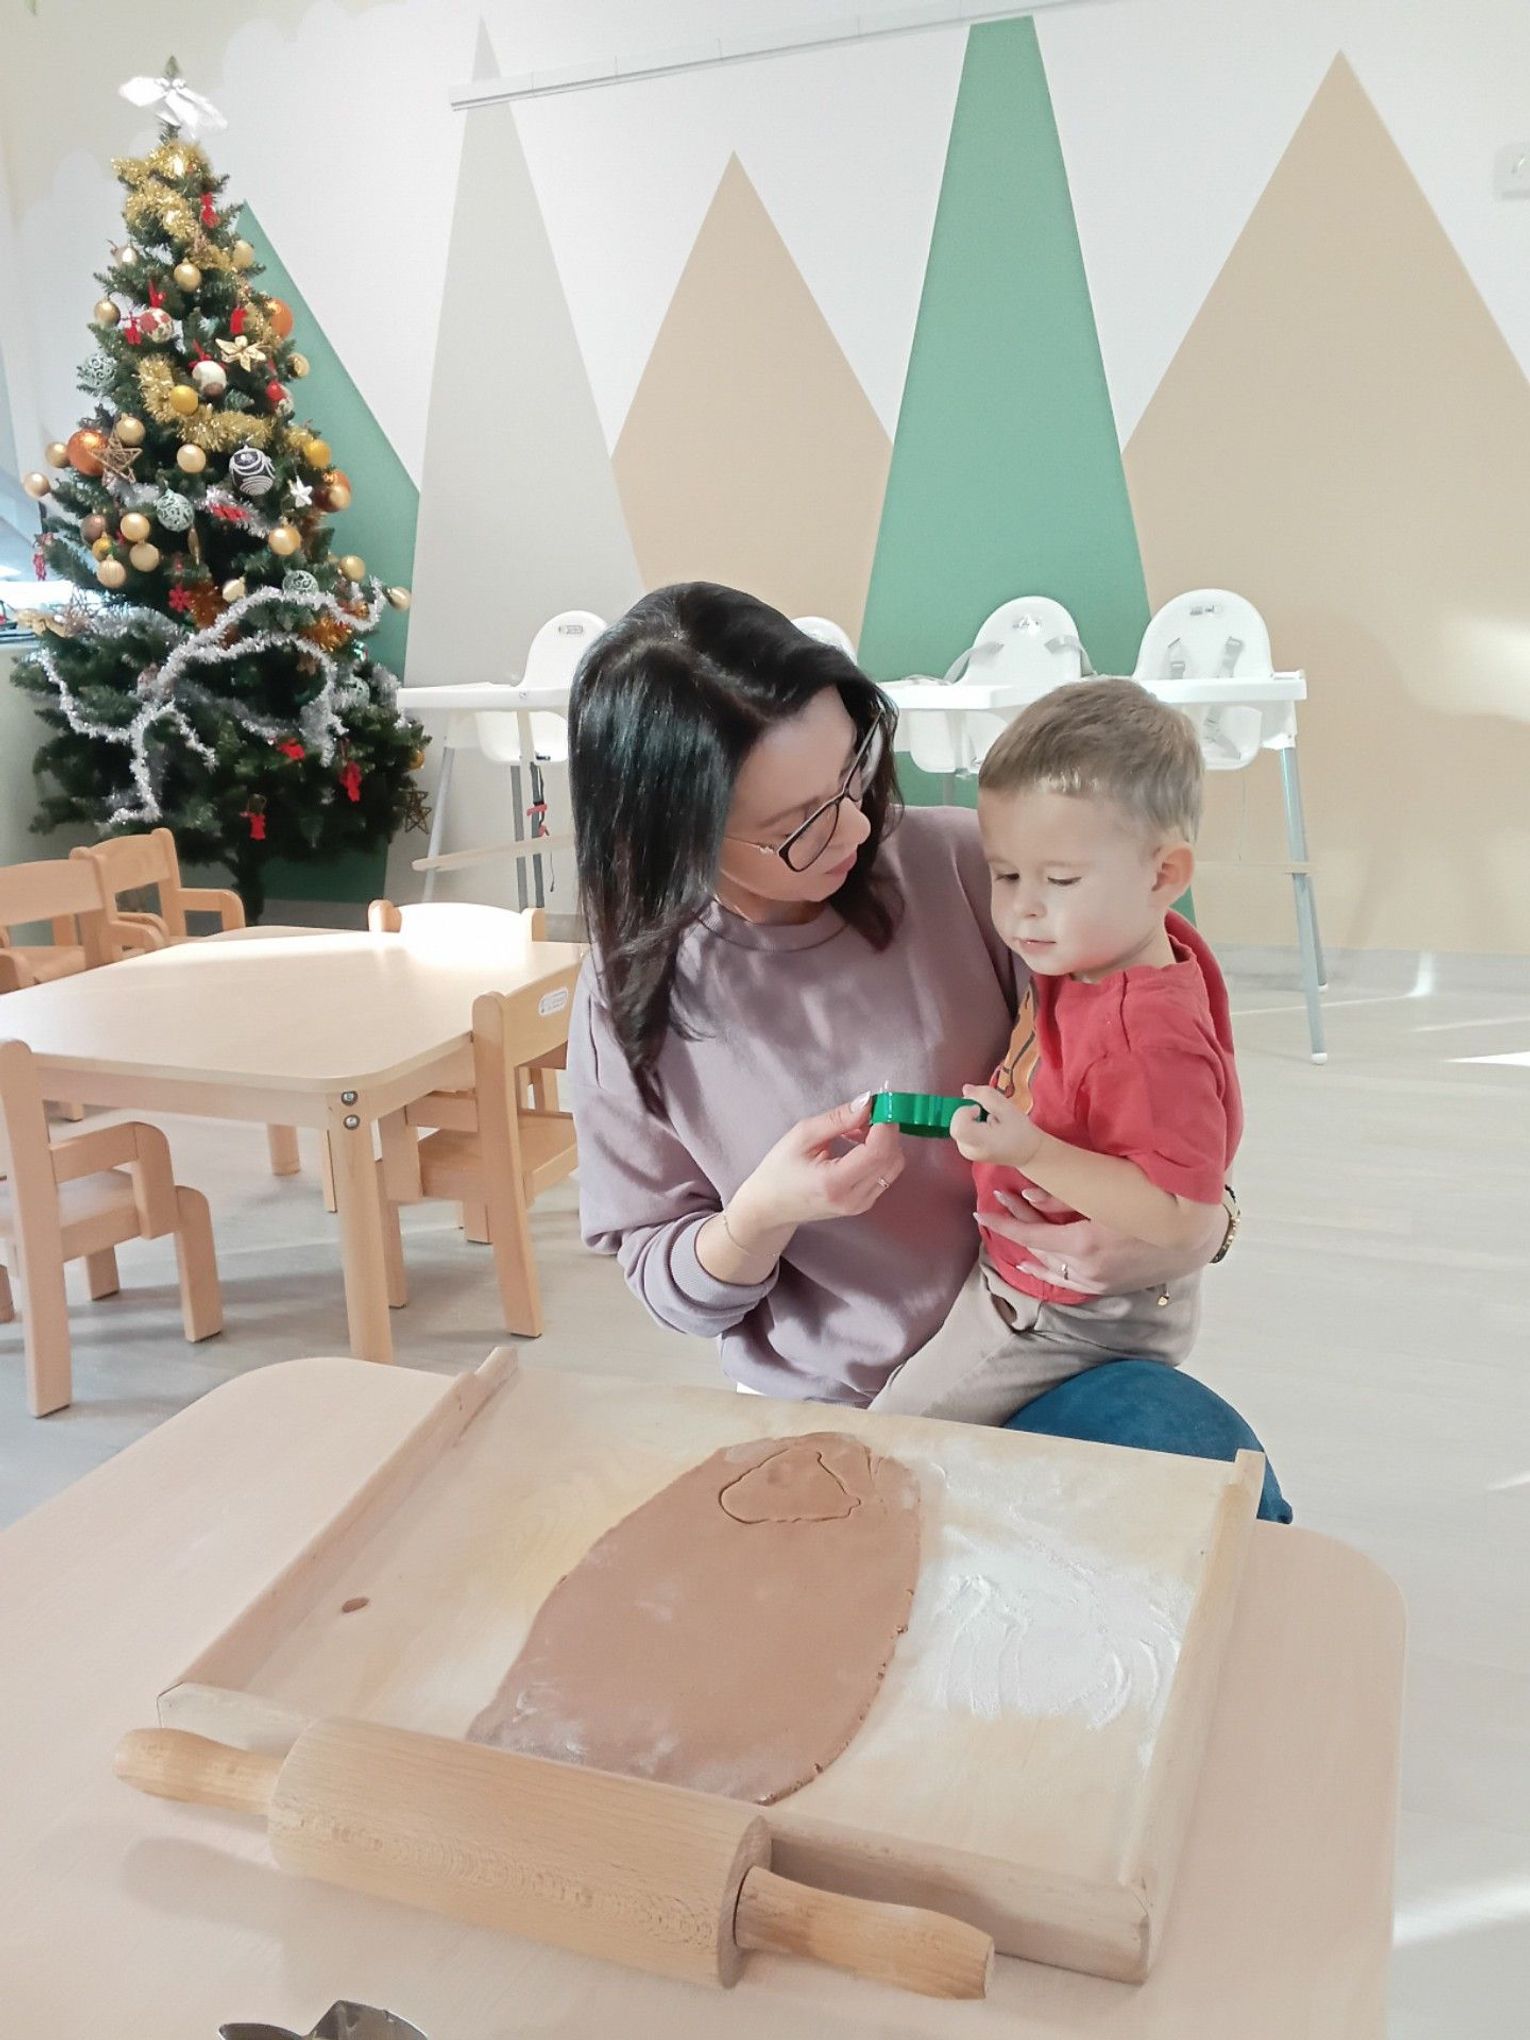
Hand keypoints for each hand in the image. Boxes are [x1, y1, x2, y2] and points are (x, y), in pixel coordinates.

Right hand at [729, 1095, 904, 1240]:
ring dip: (884, 1141)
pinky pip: (885, 1174)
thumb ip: (837, 1119)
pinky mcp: (864, 1204)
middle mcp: (853, 1199)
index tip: (879, 1104)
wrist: (771, 1206)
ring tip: (858, 1128)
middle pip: (892, 1159)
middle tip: (868, 1112)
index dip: (885, 1124)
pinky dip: (880, 1153)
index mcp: (834, 1183)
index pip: (877, 1152)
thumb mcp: (802, 1136)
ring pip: (893, 1166)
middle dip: (887, 1130)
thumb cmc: (779, 1170)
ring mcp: (860, 1205)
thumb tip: (867, 1103)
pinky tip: (859, 1144)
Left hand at [951, 1084, 1040, 1167]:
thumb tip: (966, 1089)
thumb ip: (986, 1096)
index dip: (964, 1112)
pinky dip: (971, 1122)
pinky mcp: (966, 1149)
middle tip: (988, 1112)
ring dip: (970, 1116)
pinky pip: (960, 1129)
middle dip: (968, 1110)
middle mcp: (969, 1150)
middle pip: (955, 1122)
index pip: (958, 1126)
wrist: (1027, 1153)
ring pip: (957, 1123)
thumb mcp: (1008, 1109)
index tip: (978, 1109)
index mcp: (981, 1142)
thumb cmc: (1021, 1132)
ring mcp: (965, 1151)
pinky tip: (986, 1126)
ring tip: (990, 1120)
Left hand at [979, 1188, 1225, 1296]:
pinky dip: (1047, 1269)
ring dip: (1028, 1249)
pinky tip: (1033, 1262)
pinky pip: (1067, 1281)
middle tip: (999, 1204)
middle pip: (1038, 1250)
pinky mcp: (1106, 1287)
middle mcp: (1087, 1269)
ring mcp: (1097, 1282)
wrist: (1192, 1235)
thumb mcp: (1107, 1191)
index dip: (1004, 1223)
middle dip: (1015, 1226)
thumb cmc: (1152, 1201)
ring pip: (1050, 1268)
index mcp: (1085, 1244)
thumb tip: (1028, 1196)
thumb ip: (1065, 1198)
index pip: (1030, 1236)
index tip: (983, 1211)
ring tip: (1010, 1230)